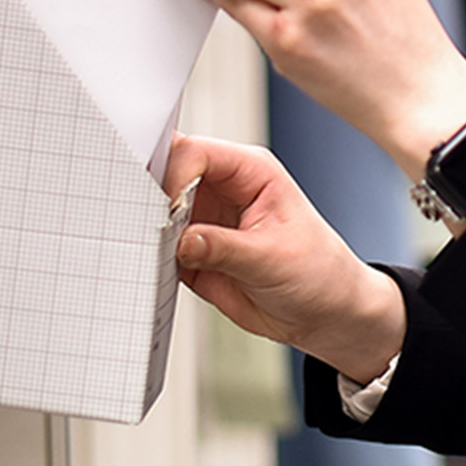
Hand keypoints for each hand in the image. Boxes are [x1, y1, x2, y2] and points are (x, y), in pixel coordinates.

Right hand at [166, 135, 406, 382]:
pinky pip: (161, 247)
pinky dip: (152, 256)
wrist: (325, 312)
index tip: (166, 210)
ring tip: (146, 250)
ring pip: (159, 210)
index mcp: (251, 171)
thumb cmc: (318, 273)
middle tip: (141, 224)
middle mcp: (224, 189)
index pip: (197, 153)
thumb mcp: (271, 259)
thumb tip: (182, 240)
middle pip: (170, 173)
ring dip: (148, 228)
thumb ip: (222, 248)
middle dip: (151, 195)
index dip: (174, 175)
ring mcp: (207, 220)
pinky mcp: (195, 252)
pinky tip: (152, 268)